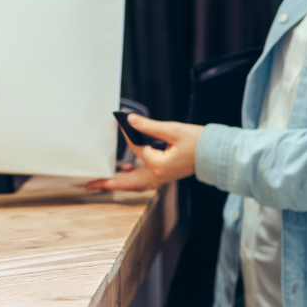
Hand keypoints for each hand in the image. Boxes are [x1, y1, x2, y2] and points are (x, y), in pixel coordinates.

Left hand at [87, 116, 203, 192]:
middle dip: (107, 184)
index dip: (128, 135)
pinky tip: (125, 168)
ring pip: (134, 184)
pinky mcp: (165, 174)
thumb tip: (130, 121)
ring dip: (118, 183)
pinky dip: (131, 176)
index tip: (119, 123)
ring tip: (102, 181)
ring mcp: (162, 177)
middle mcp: (158, 175)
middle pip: (127, 183)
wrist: (217, 154)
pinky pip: (143, 179)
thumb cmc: (198, 142)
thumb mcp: (172, 130)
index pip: (135, 149)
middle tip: (89, 185)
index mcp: (159, 165)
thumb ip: (149, 127)